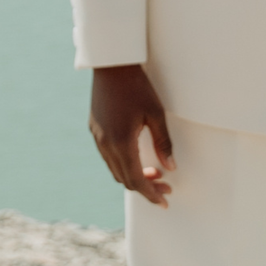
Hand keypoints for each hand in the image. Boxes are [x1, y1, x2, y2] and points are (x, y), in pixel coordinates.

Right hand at [89, 64, 174, 206]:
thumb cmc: (136, 86)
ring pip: (114, 169)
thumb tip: (170, 167)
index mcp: (121, 141)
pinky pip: (108, 157)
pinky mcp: (94, 129)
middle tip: (165, 187)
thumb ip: (163, 143)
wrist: (111, 64)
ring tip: (154, 172)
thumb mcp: (156, 114)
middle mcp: (106, 143)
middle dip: (145, 188)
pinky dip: (123, 164)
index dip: (151, 193)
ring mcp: (97, 136)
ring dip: (133, 176)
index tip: (164, 200)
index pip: (136, 179)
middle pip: (124, 179)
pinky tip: (136, 157)